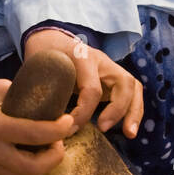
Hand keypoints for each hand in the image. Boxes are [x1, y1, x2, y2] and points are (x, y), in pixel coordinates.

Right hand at [0, 77, 74, 174]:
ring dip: (42, 164)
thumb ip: (24, 97)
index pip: (34, 134)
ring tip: (46, 147)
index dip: (58, 130)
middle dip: (54, 157)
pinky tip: (27, 152)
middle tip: (58, 141)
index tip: (68, 121)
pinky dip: (25, 167)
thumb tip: (49, 105)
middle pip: (33, 168)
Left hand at [22, 28, 143, 138]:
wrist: (50, 40)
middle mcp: (101, 60)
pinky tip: (129, 129)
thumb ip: (43, 91)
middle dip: (117, 110)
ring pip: (133, 86)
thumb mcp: (39, 69)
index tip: (69, 128)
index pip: (92, 89)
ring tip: (130, 134)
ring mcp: (110, 67)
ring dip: (134, 112)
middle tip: (103, 129)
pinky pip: (132, 93)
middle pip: (123, 82)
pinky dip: (134, 111)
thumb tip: (45, 125)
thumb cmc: (43, 56)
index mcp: (81, 57)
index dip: (83, 113)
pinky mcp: (114, 78)